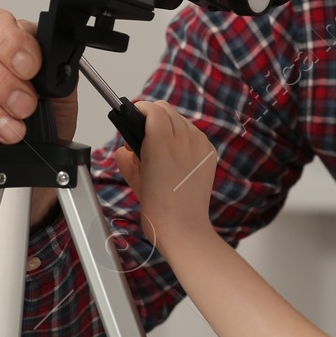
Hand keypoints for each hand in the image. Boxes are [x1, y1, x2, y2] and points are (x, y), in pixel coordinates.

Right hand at [113, 100, 217, 254]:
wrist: (183, 227)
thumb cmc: (158, 208)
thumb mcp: (133, 179)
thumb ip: (125, 157)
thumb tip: (126, 147)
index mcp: (161, 142)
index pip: (152, 109)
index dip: (140, 111)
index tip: (133, 118)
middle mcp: (184, 139)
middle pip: (167, 110)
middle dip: (153, 118)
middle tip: (143, 138)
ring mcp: (200, 145)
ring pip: (182, 120)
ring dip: (169, 127)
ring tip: (160, 150)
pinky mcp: (210, 153)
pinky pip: (195, 135)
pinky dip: (184, 138)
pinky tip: (176, 158)